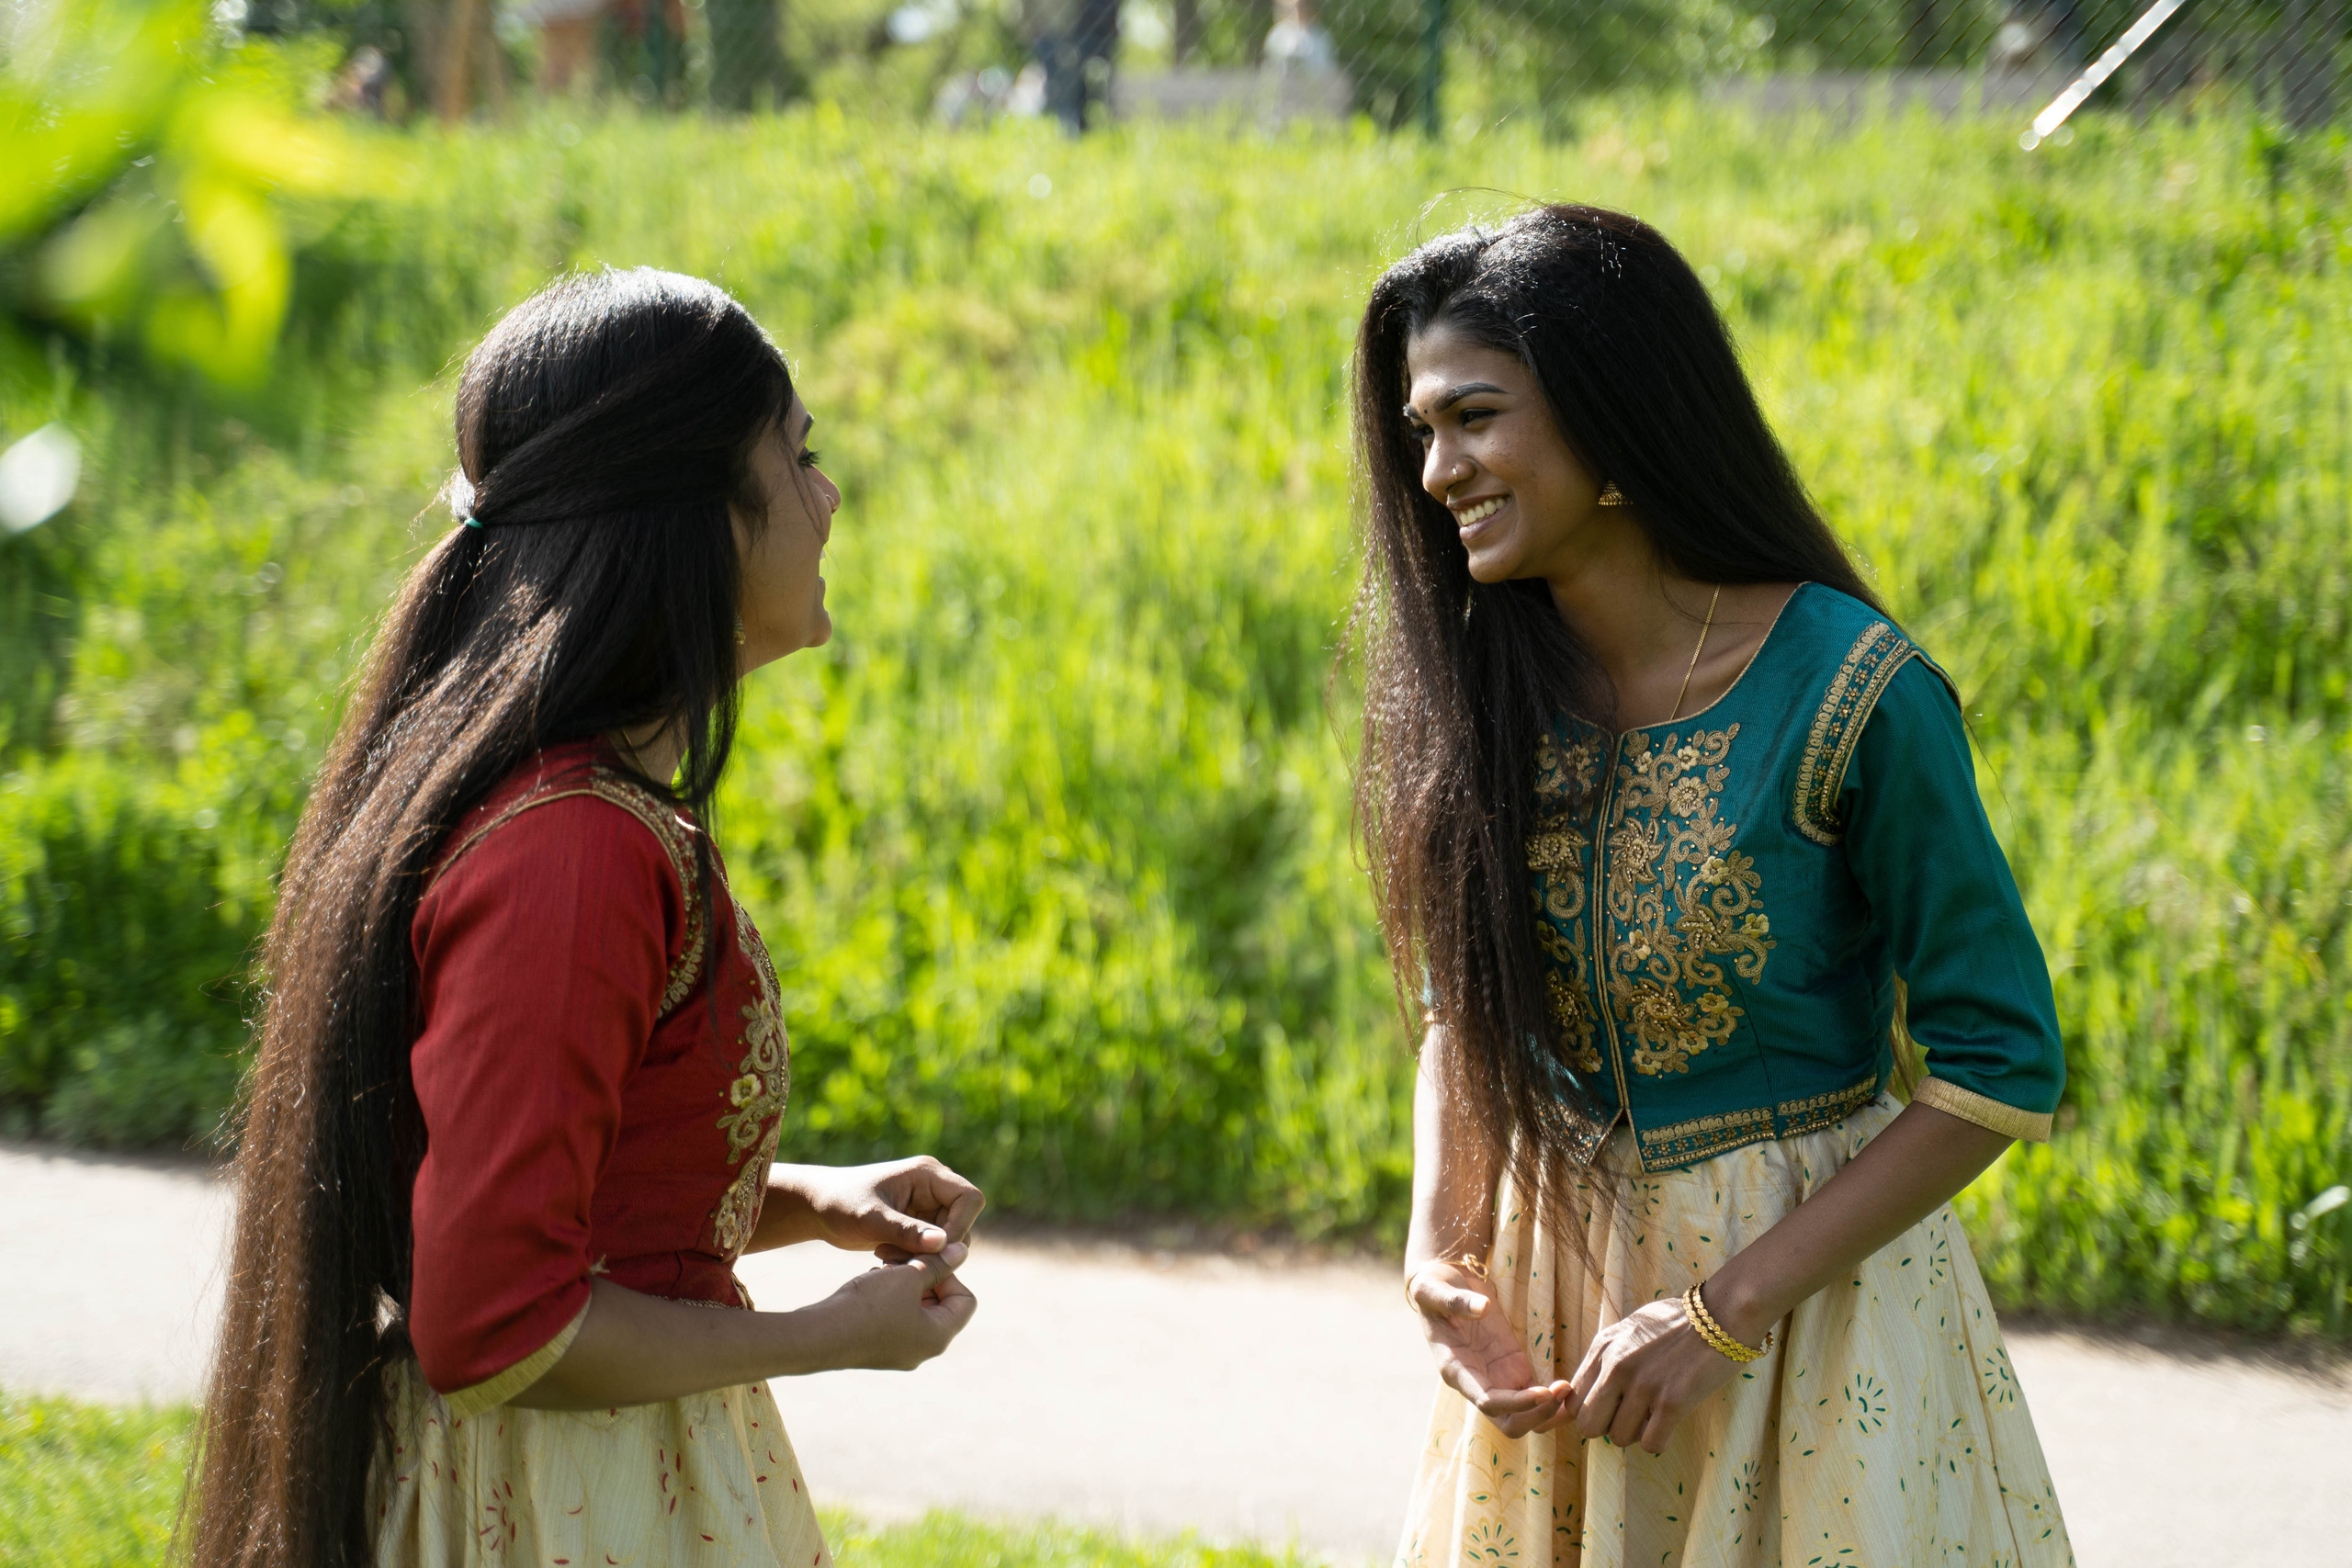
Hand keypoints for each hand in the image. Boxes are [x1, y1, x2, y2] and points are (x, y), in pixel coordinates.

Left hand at [782, 1157, 985, 1260]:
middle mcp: (933, 1187)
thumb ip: (907, 1231)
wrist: (817, 1208)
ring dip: (924, 1255)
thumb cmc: (840, 1204)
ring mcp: (927, 1206)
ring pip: (949, 1239)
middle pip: (963, 1222)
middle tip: (901, 1258)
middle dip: (938, 1246)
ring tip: (888, 1257)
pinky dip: (915, 1258)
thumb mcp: (871, 1219)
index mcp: (928, 1173)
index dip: (961, 1227)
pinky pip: (933, 1247)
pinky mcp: (919, 1224)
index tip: (935, 1250)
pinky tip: (885, 1256)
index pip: (970, 1199)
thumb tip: (944, 1244)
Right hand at [809, 1244, 979, 1370]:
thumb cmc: (869, 1305)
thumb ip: (937, 1263)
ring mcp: (899, 1353)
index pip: (966, 1300)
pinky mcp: (878, 1350)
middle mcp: (923, 1351)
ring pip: (916, 1309)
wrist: (820, 1335)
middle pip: (941, 1305)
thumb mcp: (907, 1276)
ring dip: (905, 1284)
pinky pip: (895, 1318)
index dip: (950, 1274)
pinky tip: (870, 1284)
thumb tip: (961, 1251)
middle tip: (903, 1260)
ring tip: (885, 1268)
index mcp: (938, 1337)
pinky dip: (889, 1298)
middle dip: (926, 1277)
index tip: (925, 1260)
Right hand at [1407, 1260, 1573, 1437]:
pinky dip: (1554, 1399)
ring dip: (1549, 1413)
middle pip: (1510, 1423)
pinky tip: (1571, 1386)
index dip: (1516, 1404)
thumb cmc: (1433, 1286)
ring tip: (1571, 1390)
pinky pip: (1536, 1397)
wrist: (1444, 1282)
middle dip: (1537, 1415)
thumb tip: (1483, 1309)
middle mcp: (1477, 1383)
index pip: (1488, 1402)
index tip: (1544, 1392)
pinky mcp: (1513, 1369)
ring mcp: (1497, 1379)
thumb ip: (1456, 1301)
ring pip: (1526, 1417)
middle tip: (1562, 1391)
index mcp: (1456, 1370)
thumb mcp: (1433, 1289)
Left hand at [1566, 1295, 1741, 1453]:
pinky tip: (1670, 1424)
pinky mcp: (1672, 1401)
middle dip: (1608, 1427)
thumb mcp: (1631, 1329)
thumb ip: (1608, 1355)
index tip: (1611, 1409)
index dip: (1592, 1411)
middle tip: (1631, 1417)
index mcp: (1603, 1346)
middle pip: (1588, 1426)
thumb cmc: (1679, 1322)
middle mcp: (1616, 1365)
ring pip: (1618, 1438)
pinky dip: (1660, 1440)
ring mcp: (1643, 1384)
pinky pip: (1651, 1444)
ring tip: (1654, 1416)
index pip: (1573, 1401)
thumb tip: (1589, 1388)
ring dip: (1637, 1434)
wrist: (1723, 1314)